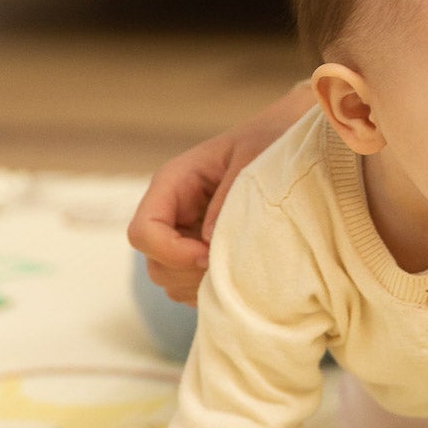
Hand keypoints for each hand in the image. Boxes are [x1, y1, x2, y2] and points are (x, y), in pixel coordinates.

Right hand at [127, 83, 315, 303]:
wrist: (284, 138)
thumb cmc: (268, 141)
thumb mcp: (253, 157)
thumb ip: (229, 196)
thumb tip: (210, 242)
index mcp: (173, 182)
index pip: (143, 231)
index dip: (171, 252)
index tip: (209, 256)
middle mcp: (171, 211)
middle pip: (153, 262)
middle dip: (189, 272)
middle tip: (231, 266)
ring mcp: (183, 233)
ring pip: (169, 279)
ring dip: (200, 284)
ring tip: (237, 270)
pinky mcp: (199, 250)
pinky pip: (190, 285)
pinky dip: (210, 289)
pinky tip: (239, 274)